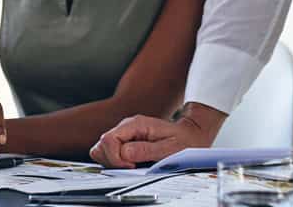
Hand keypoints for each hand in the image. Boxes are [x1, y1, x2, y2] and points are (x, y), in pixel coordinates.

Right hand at [90, 103, 224, 168]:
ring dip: (112, 162)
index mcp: (136, 124)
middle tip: (132, 168)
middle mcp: (126, 127)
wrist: (191, 134)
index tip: (131, 167)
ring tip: (133, 166)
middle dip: (112, 161)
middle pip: (101, 145)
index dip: (115, 158)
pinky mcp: (125, 141)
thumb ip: (146, 150)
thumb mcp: (169, 148)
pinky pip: (110, 153)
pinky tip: (132, 164)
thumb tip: (125, 154)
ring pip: (101, 149)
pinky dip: (116, 162)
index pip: (108, 140)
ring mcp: (125, 134)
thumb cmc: (184, 141)